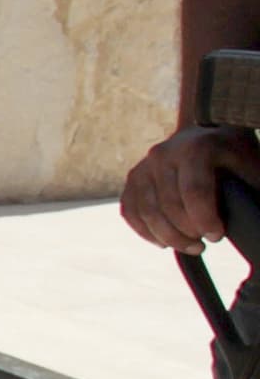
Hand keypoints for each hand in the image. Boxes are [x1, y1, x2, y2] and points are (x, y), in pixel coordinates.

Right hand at [122, 126, 259, 250]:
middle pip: (169, 205)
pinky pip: (130, 211)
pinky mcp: (134, 178)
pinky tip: (164, 241)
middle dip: (187, 233)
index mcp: (196, 148)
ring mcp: (144, 165)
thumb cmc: (234, 156)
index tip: (216, 235)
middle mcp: (164, 154)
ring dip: (168, 237)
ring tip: (189, 245)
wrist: (208, 134)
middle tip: (204, 244)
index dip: (205, 219)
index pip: (194, 191)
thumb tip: (251, 222)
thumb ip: (247, 192)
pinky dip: (145, 231)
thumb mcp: (249, 169)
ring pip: (147, 212)